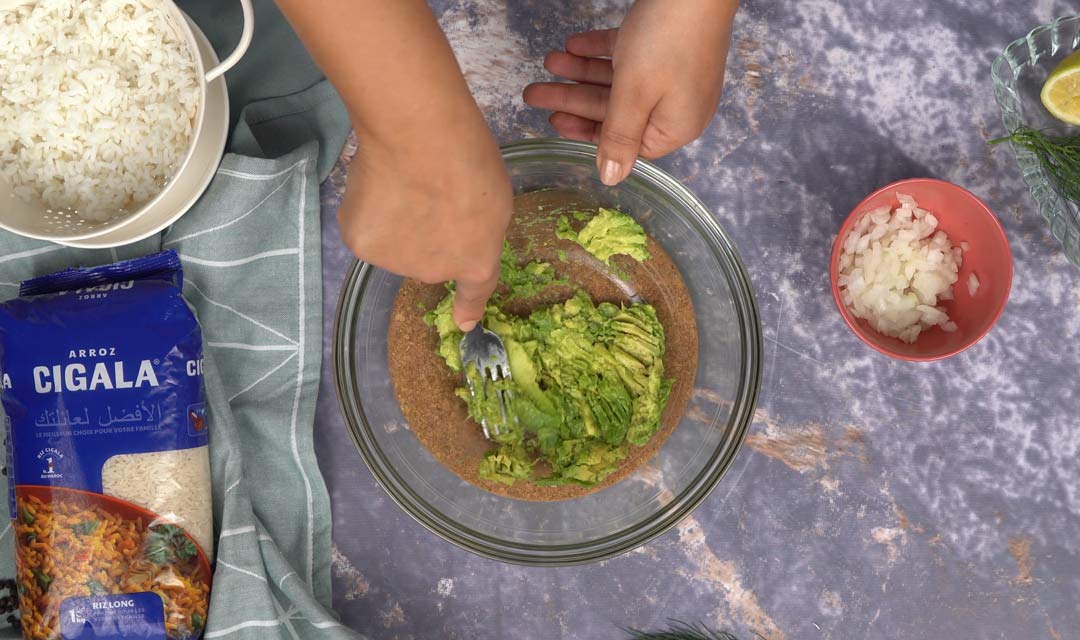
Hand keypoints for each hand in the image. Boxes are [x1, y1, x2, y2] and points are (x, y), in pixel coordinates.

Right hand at [337, 120, 511, 330]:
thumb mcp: (495, 198)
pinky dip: (369, 213)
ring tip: (400, 183)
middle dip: (427, 236)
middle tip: (427, 192)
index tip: (464, 322)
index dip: (469, 308)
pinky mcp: (361, 245)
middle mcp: (435, 273)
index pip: (475, 291)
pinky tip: (377, 186)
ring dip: (395, 224)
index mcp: (477, 261)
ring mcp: (395, 262)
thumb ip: (480, 230)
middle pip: (428, 260)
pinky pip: (366, 231)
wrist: (418, 136)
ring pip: (394, 246)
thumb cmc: (469, 156)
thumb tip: (457, 244)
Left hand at [523, 0, 737, 184]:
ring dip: (581, 71)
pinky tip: (573, 45)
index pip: (623, 142)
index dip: (585, 130)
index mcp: (675, 126)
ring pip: (618, 80)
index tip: (554, 119)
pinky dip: (601, 51)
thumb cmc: (668, 40)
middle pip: (614, 109)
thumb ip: (618, 137)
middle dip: (572, 97)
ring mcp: (673, 74)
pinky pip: (629, 55)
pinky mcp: (668, 45)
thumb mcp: (636, 94)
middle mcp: (676, 104)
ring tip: (550, 60)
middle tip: (534, 91)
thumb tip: (610, 180)